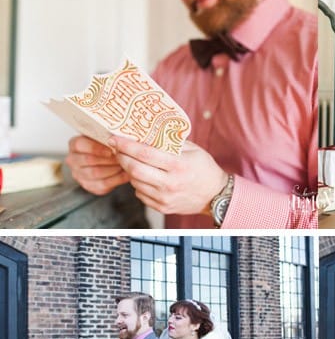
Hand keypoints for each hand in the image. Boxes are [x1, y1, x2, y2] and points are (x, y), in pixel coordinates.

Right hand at [66, 135, 127, 194]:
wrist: (106, 159)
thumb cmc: (105, 144)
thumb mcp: (104, 137)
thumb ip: (108, 137)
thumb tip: (120, 139)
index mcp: (75, 144)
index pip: (80, 145)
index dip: (96, 148)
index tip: (111, 149)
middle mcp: (73, 160)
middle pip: (89, 160)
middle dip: (108, 158)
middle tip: (123, 156)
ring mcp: (79, 174)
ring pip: (95, 173)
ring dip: (113, 168)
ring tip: (126, 164)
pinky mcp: (88, 185)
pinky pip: (102, 184)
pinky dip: (116, 179)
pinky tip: (126, 174)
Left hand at [109, 136, 227, 215]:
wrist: (215, 195)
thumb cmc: (204, 168)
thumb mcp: (193, 150)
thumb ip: (172, 141)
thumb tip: (148, 131)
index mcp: (178, 165)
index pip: (145, 154)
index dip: (126, 145)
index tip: (115, 138)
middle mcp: (170, 183)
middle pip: (134, 169)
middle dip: (121, 157)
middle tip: (116, 149)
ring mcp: (164, 198)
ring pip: (134, 182)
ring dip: (129, 170)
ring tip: (130, 160)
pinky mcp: (162, 207)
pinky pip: (140, 194)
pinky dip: (137, 183)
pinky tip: (144, 176)